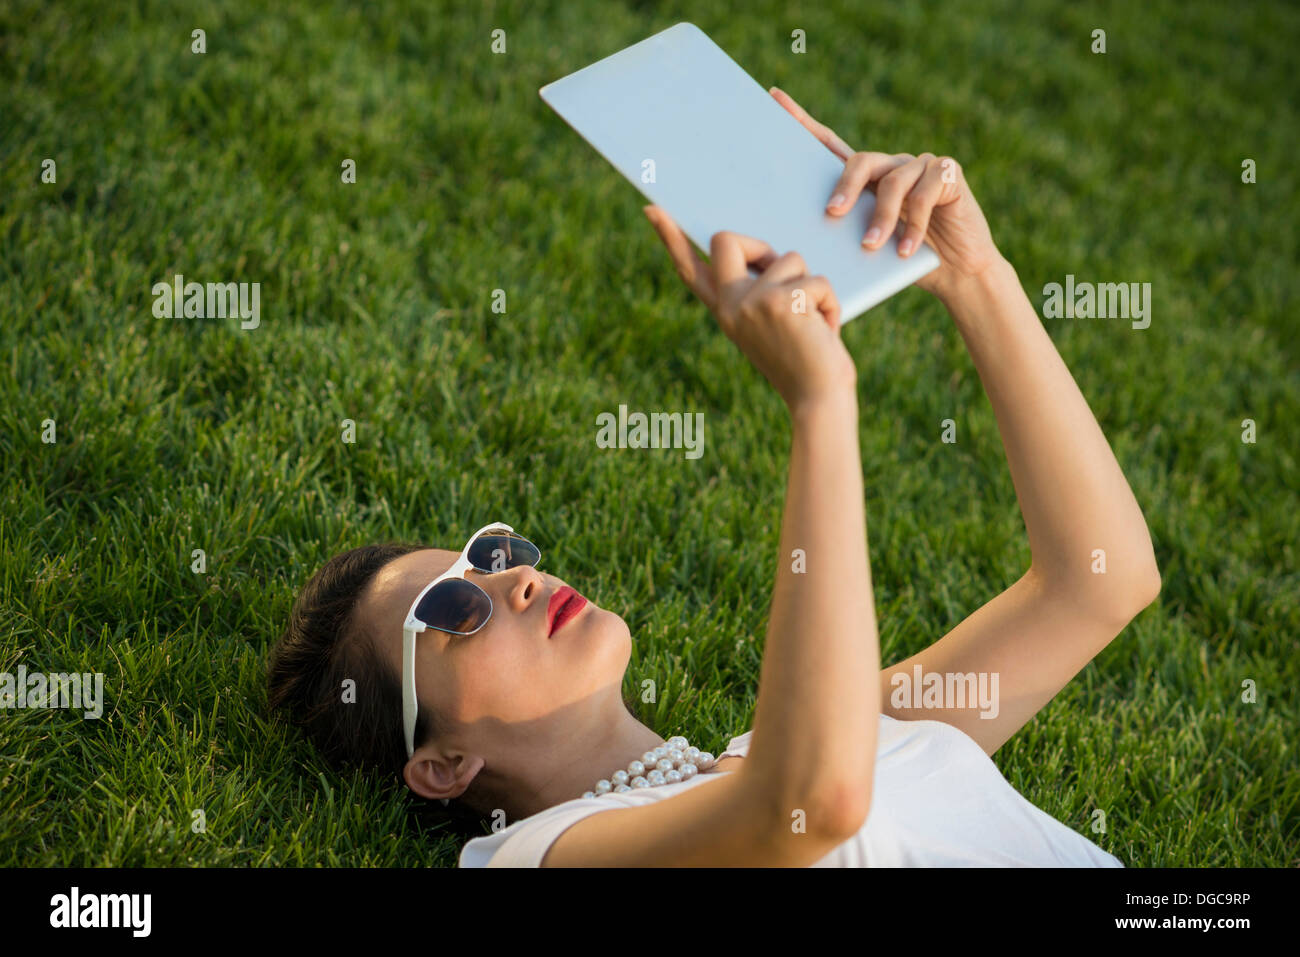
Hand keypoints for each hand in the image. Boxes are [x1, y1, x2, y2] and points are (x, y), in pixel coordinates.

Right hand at [643, 206, 855, 412]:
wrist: (818, 398)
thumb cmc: (805, 362)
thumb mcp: (772, 325)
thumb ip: (760, 294)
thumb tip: (772, 258)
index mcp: (724, 311)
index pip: (691, 270)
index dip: (671, 238)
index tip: (652, 210)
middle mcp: (730, 305)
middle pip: (727, 241)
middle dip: (759, 247)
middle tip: (787, 282)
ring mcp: (753, 302)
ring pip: (790, 258)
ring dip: (812, 285)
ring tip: (814, 323)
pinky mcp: (782, 301)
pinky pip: (817, 280)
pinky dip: (830, 303)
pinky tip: (825, 331)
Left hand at [769, 86, 1001, 299]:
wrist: (959, 273)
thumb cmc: (907, 264)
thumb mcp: (870, 248)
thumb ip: (848, 231)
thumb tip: (814, 233)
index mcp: (868, 178)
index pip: (830, 146)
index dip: (803, 121)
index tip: (773, 97)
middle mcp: (893, 164)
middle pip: (860, 161)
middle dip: (844, 187)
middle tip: (833, 213)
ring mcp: (922, 165)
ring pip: (892, 181)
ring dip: (882, 218)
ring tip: (873, 246)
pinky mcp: (949, 172)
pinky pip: (925, 193)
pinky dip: (914, 224)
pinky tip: (906, 249)